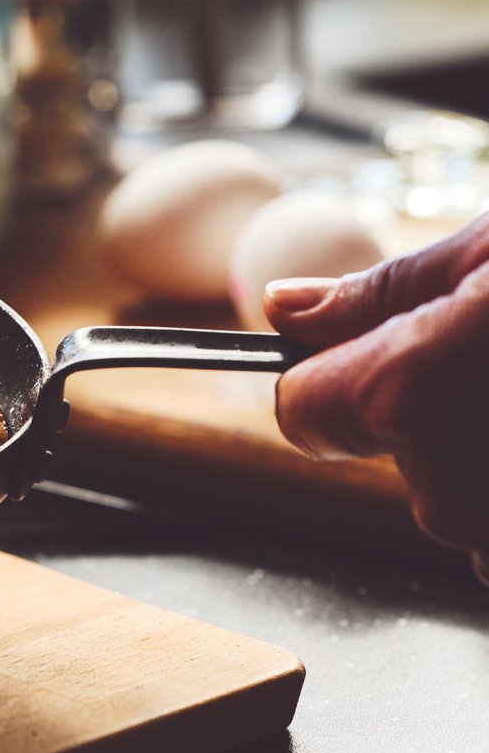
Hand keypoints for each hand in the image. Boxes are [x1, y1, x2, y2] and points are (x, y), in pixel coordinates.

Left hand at [265, 211, 488, 579]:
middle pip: (386, 452)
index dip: (334, 377)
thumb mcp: (484, 256)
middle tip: (488, 364)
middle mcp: (443, 488)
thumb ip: (378, 296)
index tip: (385, 353)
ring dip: (479, 453)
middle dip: (431, 413)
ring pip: (452, 495)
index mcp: (400, 398)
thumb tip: (283, 308)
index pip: (300, 411)